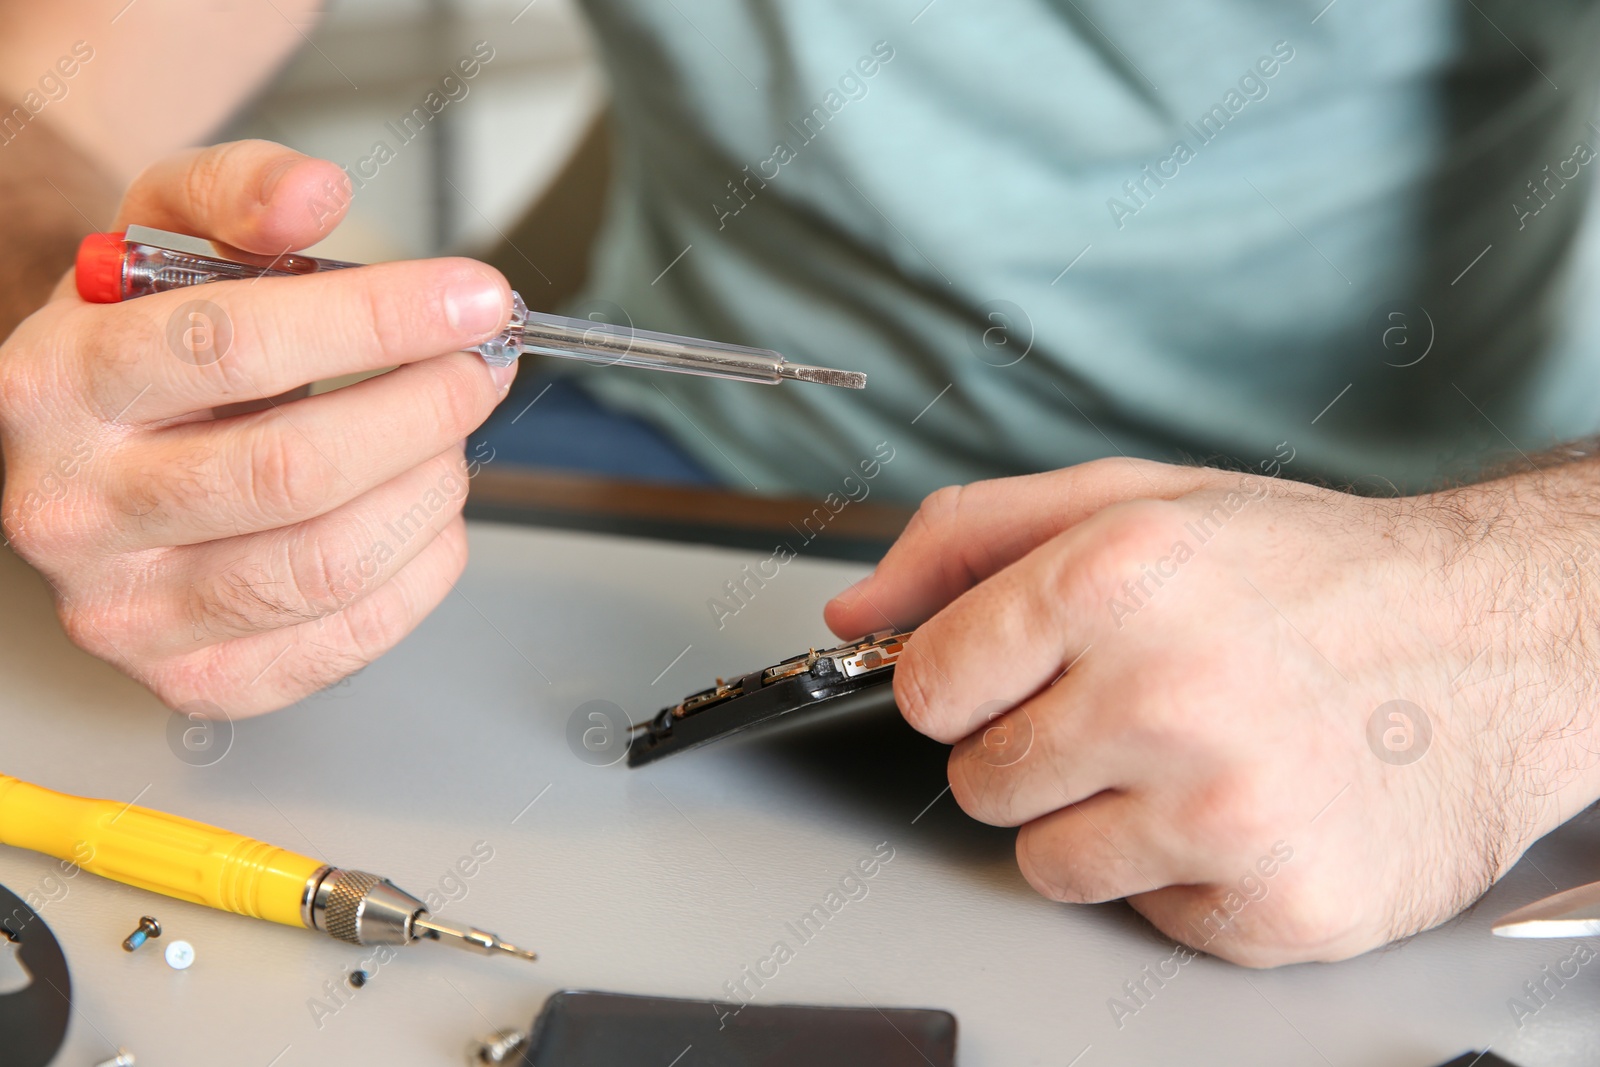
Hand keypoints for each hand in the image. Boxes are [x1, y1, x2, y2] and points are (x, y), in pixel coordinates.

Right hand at [0, 140, 516, 714]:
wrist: (82, 449)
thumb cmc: (141, 342)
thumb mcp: (162, 236)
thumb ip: (236, 195)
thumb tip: (316, 193)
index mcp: (58, 385)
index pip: (234, 346)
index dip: (379, 319)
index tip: (475, 302)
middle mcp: (74, 510)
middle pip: (293, 471)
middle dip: (425, 411)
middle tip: (478, 369)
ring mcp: (128, 613)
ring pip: (327, 566)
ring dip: (429, 490)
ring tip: (448, 437)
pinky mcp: (194, 679)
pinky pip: (347, 637)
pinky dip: (423, 570)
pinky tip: (426, 512)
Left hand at [825, 458, 1599, 964]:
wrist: (1500, 643)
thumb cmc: (1314, 572)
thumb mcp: (1138, 500)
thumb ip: (972, 539)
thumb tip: (854, 612)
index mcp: (1117, 576)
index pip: (925, 685)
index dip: (962, 684)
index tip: (1010, 675)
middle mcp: (1169, 693)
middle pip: (977, 780)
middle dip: (1033, 748)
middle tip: (1129, 706)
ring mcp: (1226, 810)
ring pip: (1044, 864)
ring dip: (1098, 821)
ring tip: (1191, 755)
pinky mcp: (1278, 905)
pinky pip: (1142, 916)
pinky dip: (1180, 875)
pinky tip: (1246, 808)